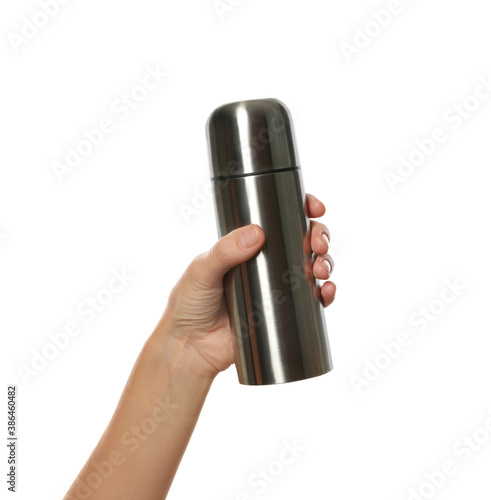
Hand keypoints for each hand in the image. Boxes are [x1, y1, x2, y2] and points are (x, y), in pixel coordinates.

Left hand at [156, 194, 335, 378]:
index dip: (300, 209)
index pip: (278, 219)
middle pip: (302, 240)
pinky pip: (312, 300)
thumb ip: (224, 251)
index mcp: (246, 245)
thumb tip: (256, 233)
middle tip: (317, 243)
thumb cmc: (188, 305)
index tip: (313, 207)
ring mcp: (276, 288)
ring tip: (319, 269)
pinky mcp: (283, 313)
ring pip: (312, 266)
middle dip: (319, 235)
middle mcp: (265, 262)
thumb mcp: (201, 270)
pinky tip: (326, 292)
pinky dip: (326, 294)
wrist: (191, 348)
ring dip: (325, 262)